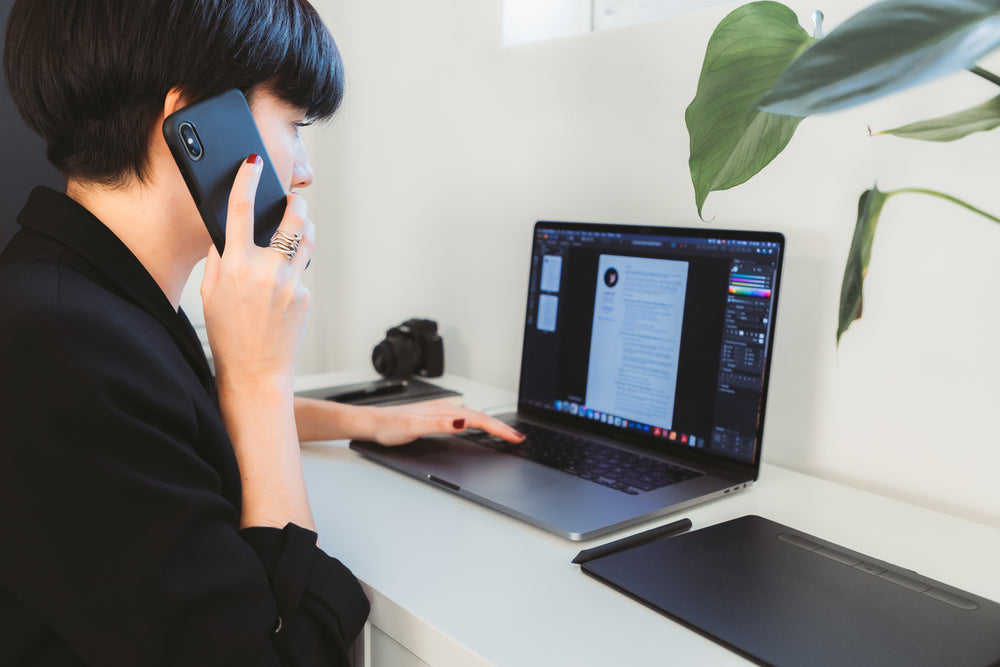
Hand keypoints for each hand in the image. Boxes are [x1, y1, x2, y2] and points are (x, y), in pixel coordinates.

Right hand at [201, 154, 315, 529]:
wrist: (255, 371)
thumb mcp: (210, 292)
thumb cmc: (229, 333)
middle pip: (292, 218)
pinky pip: (302, 273)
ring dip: (303, 230)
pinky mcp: (306, 296)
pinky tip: (282, 292)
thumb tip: (229, 231)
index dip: (247, 178)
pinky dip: (294, 274)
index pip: (240, 208)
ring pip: (306, 241)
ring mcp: (290, 283)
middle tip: (293, 201)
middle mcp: (265, 270)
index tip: (252, 161)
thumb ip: (220, 258)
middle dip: (295, 204)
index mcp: (235, 265)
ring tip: (294, 233)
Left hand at [368, 400, 525, 446]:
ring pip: (474, 418)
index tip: (515, 437)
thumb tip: (463, 422)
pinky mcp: (437, 418)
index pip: (479, 419)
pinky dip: (479, 425)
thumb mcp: (415, 427)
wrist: (373, 424)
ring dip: (492, 425)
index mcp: (444, 410)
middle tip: (519, 438)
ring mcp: (441, 413)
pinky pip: (465, 420)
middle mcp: (445, 409)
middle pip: (481, 417)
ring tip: (506, 434)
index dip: (499, 429)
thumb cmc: (390, 426)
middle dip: (502, 428)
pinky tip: (479, 429)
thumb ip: (440, 424)